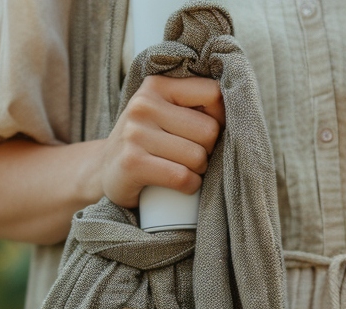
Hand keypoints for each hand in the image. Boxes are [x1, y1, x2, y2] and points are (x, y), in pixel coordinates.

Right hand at [95, 75, 224, 208]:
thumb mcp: (164, 112)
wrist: (105, 170)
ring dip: (198, 171)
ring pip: (197, 157)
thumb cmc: (147, 142)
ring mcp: (135, 134)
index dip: (220, 118)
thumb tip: (240, 108)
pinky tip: (181, 185)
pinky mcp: (132, 163)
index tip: (206, 133)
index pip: (213, 93)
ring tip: (182, 170)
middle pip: (209, 131)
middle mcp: (143, 105)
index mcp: (157, 85)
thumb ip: (193, 104)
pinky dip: (190, 186)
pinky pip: (182, 177)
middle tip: (190, 157)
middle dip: (208, 151)